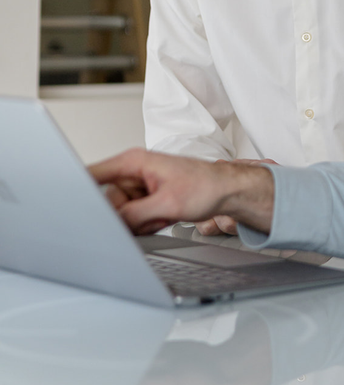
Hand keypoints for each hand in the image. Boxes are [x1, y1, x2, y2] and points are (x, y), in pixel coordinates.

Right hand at [89, 148, 274, 235]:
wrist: (226, 191)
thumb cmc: (205, 185)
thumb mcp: (167, 204)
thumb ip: (134, 214)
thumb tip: (112, 223)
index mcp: (134, 162)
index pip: (94, 174)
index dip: (81, 191)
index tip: (76, 209)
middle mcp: (133, 171)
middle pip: (108, 202)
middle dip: (127, 216)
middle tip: (151, 215)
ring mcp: (139, 185)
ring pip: (121, 213)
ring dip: (140, 221)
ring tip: (162, 214)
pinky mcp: (145, 197)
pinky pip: (133, 217)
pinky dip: (147, 223)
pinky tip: (163, 217)